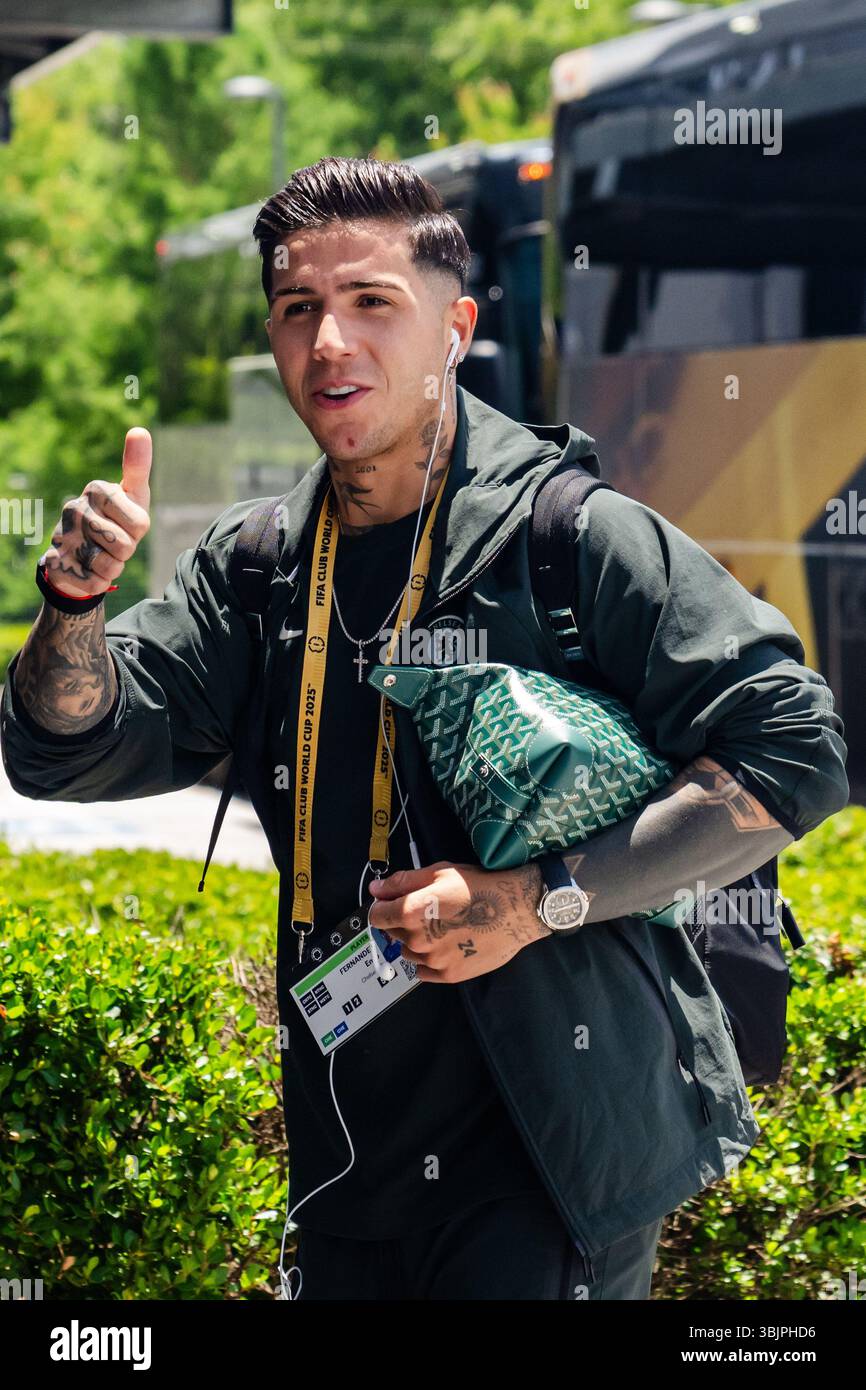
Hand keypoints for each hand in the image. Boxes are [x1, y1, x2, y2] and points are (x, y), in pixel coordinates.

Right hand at [38, 428, 151, 597]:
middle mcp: (74, 508)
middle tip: (113, 542)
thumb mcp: (133, 495)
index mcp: (96, 489)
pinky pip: (95, 583)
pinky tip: (88, 570)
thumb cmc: (116, 521)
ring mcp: (63, 536)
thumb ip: (138, 466)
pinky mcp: (57, 564)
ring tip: (101, 555)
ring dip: (112, 567)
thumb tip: (139, 430)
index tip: (127, 524)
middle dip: (126, 551)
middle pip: (125, 546)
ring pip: (109, 566)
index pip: (141, 524)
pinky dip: (99, 582)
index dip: (139, 531)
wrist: (83, 555)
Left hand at [367, 859, 547, 982]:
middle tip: (430, 911)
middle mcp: (418, 939)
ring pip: (409, 952)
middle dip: (404, 922)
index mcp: (410, 911)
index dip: (383, 907)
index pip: (377, 916)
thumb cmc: (481, 887)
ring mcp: (433, 960)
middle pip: (393, 933)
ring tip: (444, 928)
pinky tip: (448, 945)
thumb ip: (402, 882)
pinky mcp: (449, 975)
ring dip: (418, 942)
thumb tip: (376, 889)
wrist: (517, 910)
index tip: (393, 905)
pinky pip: (424, 972)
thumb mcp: (439, 873)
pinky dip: (430, 960)